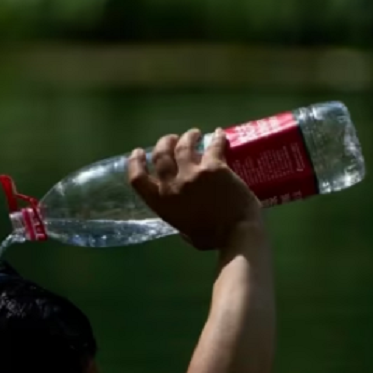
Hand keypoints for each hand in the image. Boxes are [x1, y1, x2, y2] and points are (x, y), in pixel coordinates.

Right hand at [126, 128, 262, 250]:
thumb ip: (179, 217)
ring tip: (194, 134)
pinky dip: (217, 137)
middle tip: (173, 139)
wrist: (237, 233)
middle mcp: (172, 186)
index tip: (139, 152)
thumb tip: (184, 212)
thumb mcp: (185, 232)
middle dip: (165, 143)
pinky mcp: (214, 167)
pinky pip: (213, 146)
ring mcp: (192, 174)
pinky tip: (220, 133)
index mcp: (162, 204)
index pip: (137, 179)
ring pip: (183, 146)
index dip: (135, 162)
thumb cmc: (212, 239)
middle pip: (161, 155)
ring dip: (188, 136)